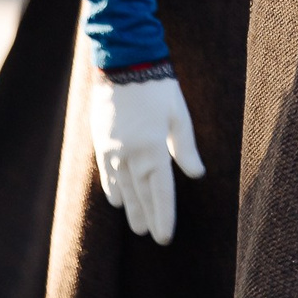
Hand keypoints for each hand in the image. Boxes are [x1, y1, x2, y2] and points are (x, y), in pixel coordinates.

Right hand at [89, 73, 204, 245]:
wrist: (123, 60)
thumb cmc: (158, 86)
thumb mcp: (179, 114)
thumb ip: (186, 147)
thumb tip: (196, 174)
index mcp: (153, 147)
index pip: (159, 191)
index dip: (163, 215)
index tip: (165, 236)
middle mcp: (130, 152)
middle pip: (140, 193)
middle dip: (147, 216)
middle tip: (151, 236)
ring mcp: (112, 147)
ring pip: (121, 186)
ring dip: (130, 207)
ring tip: (136, 225)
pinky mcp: (100, 139)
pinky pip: (106, 171)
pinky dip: (112, 187)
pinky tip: (115, 200)